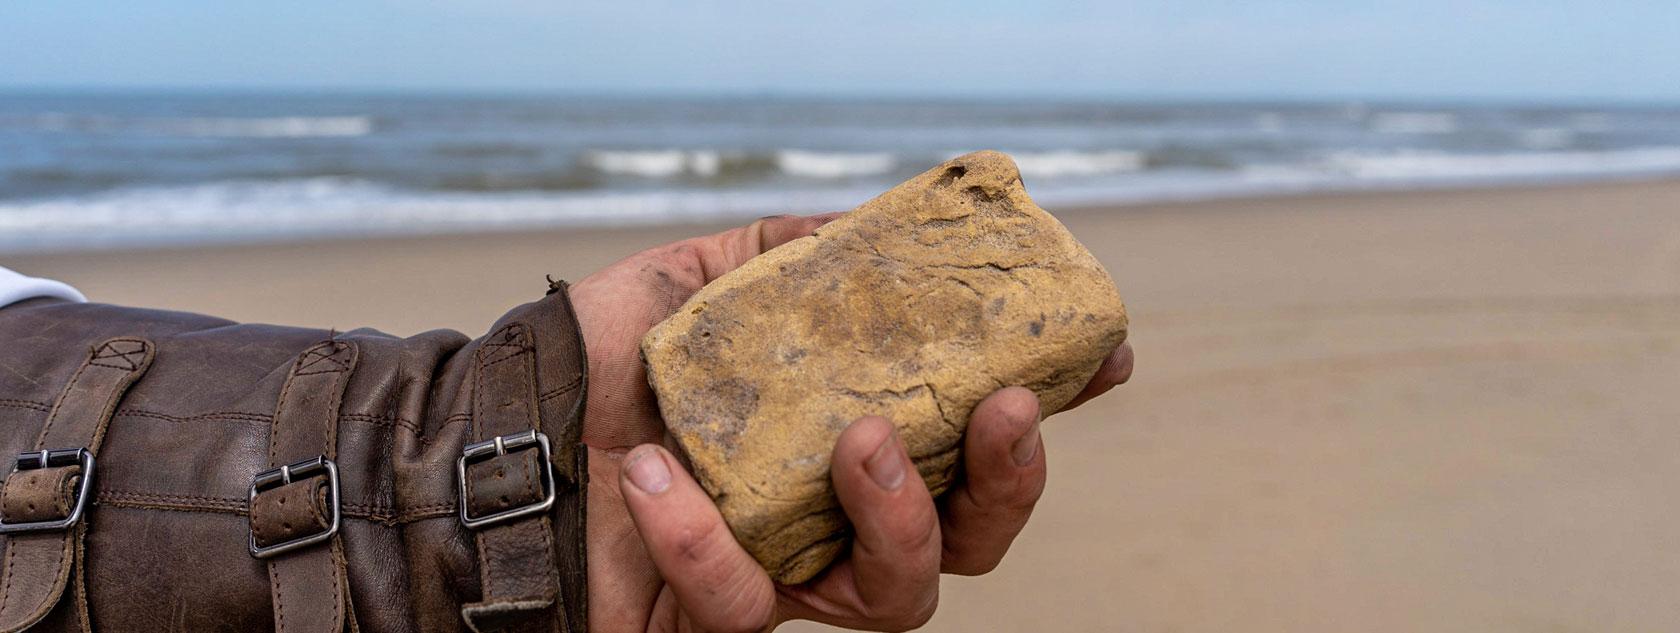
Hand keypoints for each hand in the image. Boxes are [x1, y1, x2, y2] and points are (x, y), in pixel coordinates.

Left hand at [569, 214, 1134, 631]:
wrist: (487, 437)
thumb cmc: (592, 366)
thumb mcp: (690, 279)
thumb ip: (780, 254)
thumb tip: (862, 233)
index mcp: (842, 437)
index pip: (968, 438)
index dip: (1043, 410)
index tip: (1102, 359)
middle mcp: (830, 518)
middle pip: (967, 539)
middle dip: (1009, 482)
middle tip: (1004, 409)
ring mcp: (781, 577)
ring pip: (900, 595)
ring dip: (899, 516)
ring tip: (859, 438)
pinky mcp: (716, 622)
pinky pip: (743, 605)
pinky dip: (704, 539)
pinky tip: (665, 477)